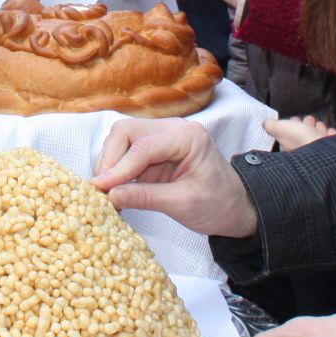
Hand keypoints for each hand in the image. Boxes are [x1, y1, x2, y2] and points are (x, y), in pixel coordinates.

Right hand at [92, 118, 258, 237]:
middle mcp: (172, 129)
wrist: (236, 207)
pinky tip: (113, 190)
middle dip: (110, 160)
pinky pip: (126, 152)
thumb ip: (146, 197)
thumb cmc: (218, 204)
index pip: (143, 146)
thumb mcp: (183, 204)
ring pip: (122, 139)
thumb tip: (110, 196)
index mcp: (187, 137)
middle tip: (100, 191)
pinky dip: (116, 170)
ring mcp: (162, 137)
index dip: (118, 168)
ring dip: (110, 164)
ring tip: (104, 193)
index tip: (100, 189)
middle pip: (126, 132)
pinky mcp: (154, 151)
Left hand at [264, 115, 335, 149]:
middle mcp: (303, 151)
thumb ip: (270, 125)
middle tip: (310, 123)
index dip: (294, 124)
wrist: (324, 153)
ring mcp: (318, 152)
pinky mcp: (332, 152)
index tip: (297, 121)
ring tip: (320, 129)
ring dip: (320, 127)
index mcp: (289, 147)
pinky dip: (330, 135)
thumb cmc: (300, 139)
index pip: (291, 132)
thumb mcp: (279, 129)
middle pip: (306, 132)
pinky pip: (331, 139)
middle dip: (308, 124)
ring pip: (318, 134)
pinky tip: (329, 134)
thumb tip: (265, 123)